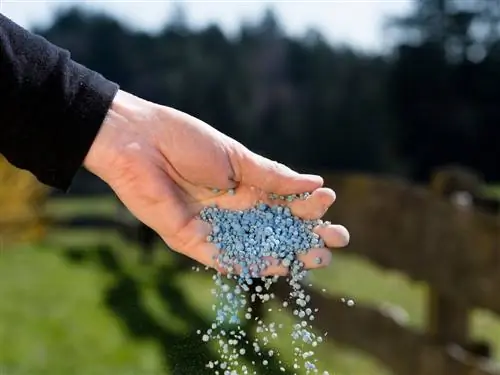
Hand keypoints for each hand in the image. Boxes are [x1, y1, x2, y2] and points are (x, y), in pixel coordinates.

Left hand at [84, 90, 348, 274]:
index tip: (330, 202)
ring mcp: (213, 227)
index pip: (283, 201)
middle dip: (306, 235)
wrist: (137, 142)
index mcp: (243, 185)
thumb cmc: (185, 141)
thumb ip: (272, 175)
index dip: (307, 204)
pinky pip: (225, 258)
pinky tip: (277, 264)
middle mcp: (232, 209)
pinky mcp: (192, 240)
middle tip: (337, 241)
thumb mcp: (235, 158)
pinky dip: (250, 263)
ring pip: (256, 247)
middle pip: (276, 228)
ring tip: (317, 259)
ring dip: (287, 253)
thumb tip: (315, 182)